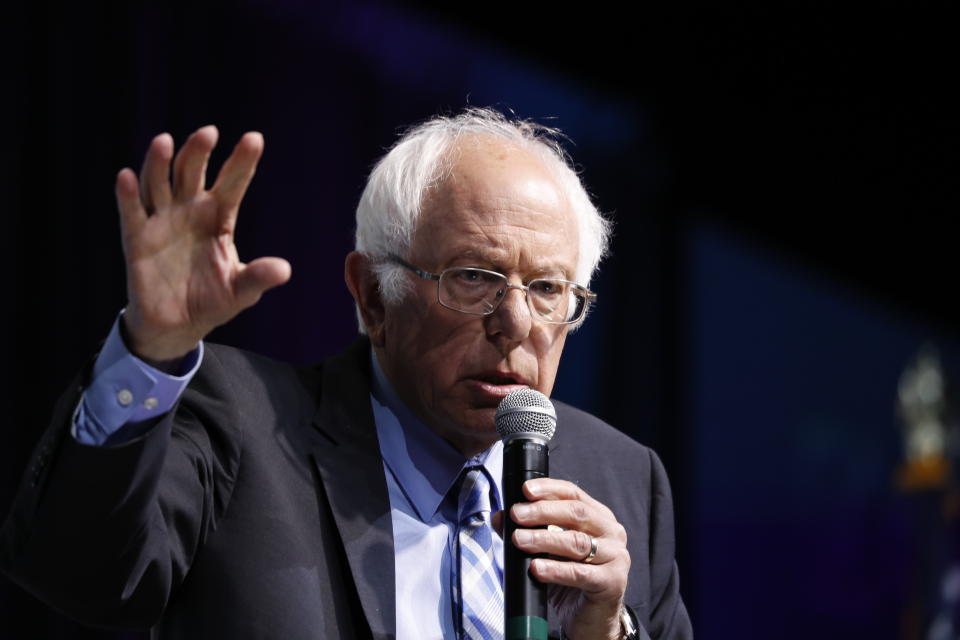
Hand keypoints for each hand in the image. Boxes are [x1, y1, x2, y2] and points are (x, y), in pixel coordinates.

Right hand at [116, 126, 290, 363]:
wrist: (176, 326)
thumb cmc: (212, 301)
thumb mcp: (240, 291)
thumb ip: (258, 277)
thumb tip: (284, 269)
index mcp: (218, 218)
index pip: (232, 184)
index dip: (242, 162)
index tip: (255, 139)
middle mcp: (188, 211)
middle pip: (191, 173)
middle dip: (198, 153)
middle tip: (208, 133)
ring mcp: (161, 221)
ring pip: (159, 184)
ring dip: (160, 163)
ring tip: (165, 141)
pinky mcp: (137, 239)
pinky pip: (131, 213)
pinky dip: (128, 195)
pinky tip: (127, 177)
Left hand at [510, 478, 629, 639]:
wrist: (591, 619)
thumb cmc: (571, 579)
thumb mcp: (548, 550)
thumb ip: (527, 530)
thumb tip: (500, 517)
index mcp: (599, 516)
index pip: (573, 493)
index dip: (549, 489)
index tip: (525, 490)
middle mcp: (611, 532)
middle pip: (576, 513)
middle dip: (542, 512)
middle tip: (517, 515)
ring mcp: (616, 556)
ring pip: (577, 542)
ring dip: (544, 539)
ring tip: (519, 540)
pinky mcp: (613, 582)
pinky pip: (580, 573)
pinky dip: (556, 569)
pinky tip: (536, 568)